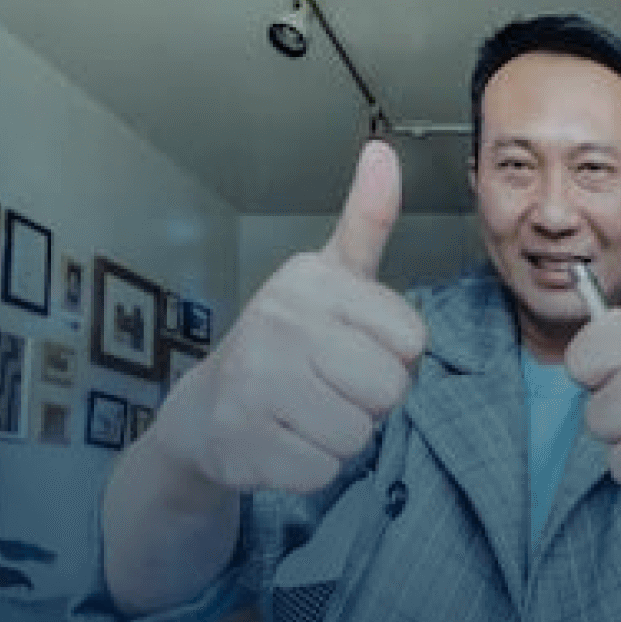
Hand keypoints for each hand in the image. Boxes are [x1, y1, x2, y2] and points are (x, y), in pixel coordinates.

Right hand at [156, 140, 428, 494]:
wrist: (206, 412)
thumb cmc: (289, 341)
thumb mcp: (331, 275)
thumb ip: (366, 219)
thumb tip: (382, 151)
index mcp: (310, 282)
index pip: (413, 341)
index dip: (394, 355)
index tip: (352, 346)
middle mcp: (276, 323)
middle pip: (391, 389)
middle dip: (371, 399)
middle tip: (329, 385)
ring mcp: (254, 385)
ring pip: (360, 433)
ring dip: (343, 435)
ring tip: (304, 412)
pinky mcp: (242, 444)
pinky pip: (325, 470)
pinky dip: (312, 467)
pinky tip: (282, 441)